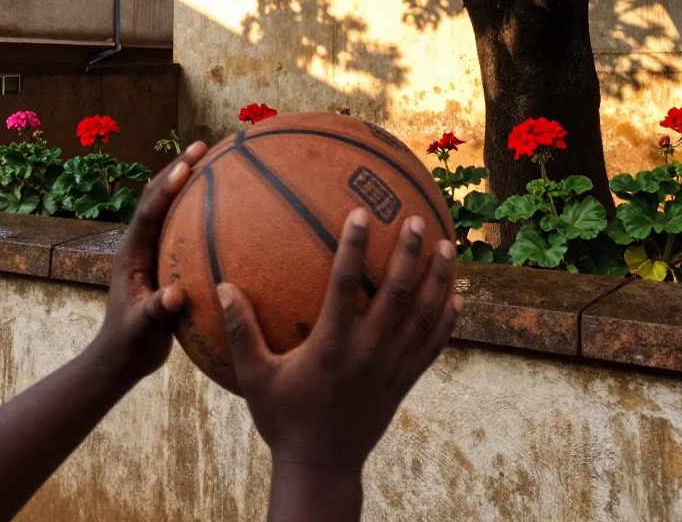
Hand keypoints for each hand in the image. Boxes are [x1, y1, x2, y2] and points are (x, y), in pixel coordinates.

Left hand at [90, 141, 207, 384]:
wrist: (120, 357)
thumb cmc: (129, 345)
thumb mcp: (142, 331)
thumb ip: (155, 312)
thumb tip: (174, 295)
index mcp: (131, 254)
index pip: (149, 212)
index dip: (166, 188)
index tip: (187, 167)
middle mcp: (139, 243)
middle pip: (156, 195)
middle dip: (178, 167)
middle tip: (204, 145)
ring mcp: (150, 248)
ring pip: (168, 204)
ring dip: (186, 178)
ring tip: (212, 157)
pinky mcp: (162, 256)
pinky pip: (181, 222)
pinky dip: (198, 204)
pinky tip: (225, 203)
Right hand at [217, 209, 462, 479]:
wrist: (322, 468)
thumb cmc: (285, 419)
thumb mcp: (255, 379)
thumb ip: (242, 333)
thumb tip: (223, 287)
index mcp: (332, 347)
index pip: (344, 286)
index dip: (354, 248)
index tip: (360, 213)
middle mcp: (368, 353)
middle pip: (397, 295)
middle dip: (410, 254)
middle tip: (418, 219)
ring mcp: (392, 367)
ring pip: (423, 316)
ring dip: (438, 279)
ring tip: (447, 245)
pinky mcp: (405, 381)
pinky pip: (432, 346)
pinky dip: (447, 320)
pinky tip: (457, 297)